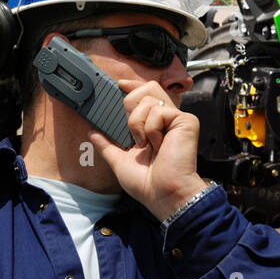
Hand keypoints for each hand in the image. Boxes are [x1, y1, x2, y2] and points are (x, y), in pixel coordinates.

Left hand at [88, 78, 208, 222]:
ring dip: (137, 124)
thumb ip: (107, 145)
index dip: (133, 86)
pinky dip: (151, 129)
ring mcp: (177, 119)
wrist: (162, 193)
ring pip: (149, 99)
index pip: (146, 95)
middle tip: (132, 130)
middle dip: (131, 104)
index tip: (118, 85)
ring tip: (146, 144)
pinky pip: (159, 112)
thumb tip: (93, 133)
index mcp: (154, 127)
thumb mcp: (120, 161)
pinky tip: (158, 144)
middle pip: (148, 88)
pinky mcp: (186, 121)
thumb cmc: (147, 183)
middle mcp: (167, 120)